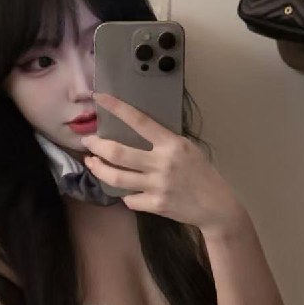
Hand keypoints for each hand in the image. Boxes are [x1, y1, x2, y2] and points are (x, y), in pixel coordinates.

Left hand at [80, 92, 244, 236]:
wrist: (216, 207)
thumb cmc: (202, 174)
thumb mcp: (188, 149)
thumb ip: (164, 142)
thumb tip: (137, 132)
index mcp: (172, 144)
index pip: (140, 121)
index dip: (117, 108)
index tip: (100, 98)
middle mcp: (162, 163)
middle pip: (119, 152)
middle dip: (97, 145)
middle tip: (87, 141)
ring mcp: (158, 185)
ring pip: (117, 177)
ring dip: (99, 169)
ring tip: (91, 162)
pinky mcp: (156, 205)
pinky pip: (129, 199)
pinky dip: (125, 195)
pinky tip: (124, 191)